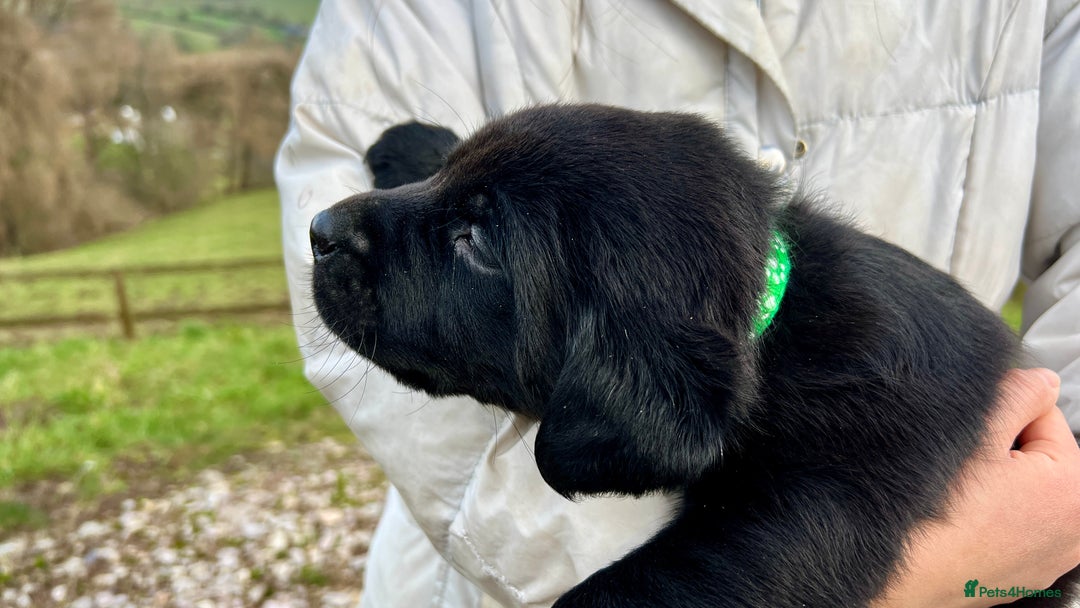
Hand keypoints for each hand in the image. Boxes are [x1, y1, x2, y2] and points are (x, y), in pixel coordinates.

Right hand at [874, 368, 1079, 607]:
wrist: (895, 577)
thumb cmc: (935, 514)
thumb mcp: (976, 435)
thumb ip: (1018, 394)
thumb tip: (1040, 380)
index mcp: (1074, 487)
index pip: (1044, 413)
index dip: (1000, 411)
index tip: (968, 426)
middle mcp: (1073, 529)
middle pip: (1037, 455)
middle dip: (1003, 450)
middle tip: (960, 463)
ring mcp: (1048, 559)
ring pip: (1023, 492)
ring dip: (997, 484)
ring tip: (958, 492)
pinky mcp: (1021, 577)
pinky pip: (1011, 527)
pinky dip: (990, 518)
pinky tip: (959, 519)